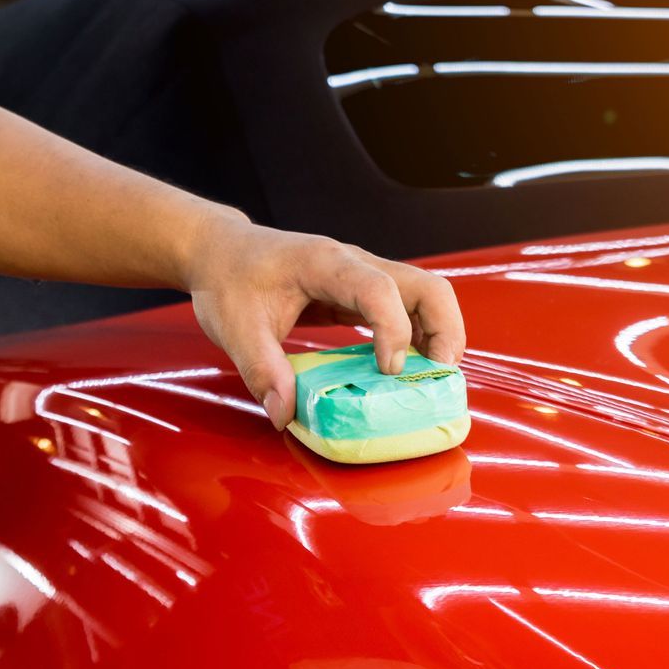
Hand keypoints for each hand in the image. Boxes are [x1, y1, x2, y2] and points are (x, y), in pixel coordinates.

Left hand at [183, 219, 465, 429]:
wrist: (224, 252)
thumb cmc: (229, 281)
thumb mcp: (235, 329)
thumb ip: (261, 371)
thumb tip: (285, 415)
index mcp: (325, 263)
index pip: (378, 288)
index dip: (393, 329)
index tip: (389, 371)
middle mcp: (355, 264)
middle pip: (427, 287)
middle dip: (445, 333)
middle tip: (440, 379)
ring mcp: (365, 277)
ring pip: (427, 297)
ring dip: (440, 338)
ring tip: (433, 381)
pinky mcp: (364, 293)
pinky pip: (409, 311)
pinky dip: (421, 340)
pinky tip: (410, 372)